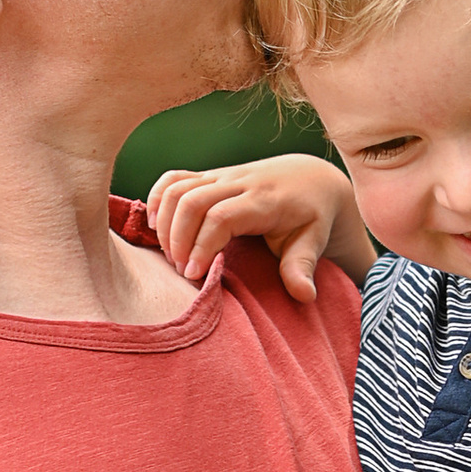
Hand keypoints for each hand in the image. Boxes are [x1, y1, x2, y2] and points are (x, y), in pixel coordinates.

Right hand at [145, 154, 370, 295]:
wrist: (313, 179)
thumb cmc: (312, 217)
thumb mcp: (314, 241)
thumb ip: (304, 266)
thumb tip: (305, 295)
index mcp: (264, 200)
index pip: (221, 217)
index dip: (201, 245)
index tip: (194, 275)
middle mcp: (239, 182)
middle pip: (192, 201)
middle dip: (178, 238)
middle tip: (181, 271)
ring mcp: (222, 175)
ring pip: (178, 188)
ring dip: (165, 222)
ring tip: (171, 255)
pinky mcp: (210, 175)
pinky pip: (174, 178)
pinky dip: (158, 198)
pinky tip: (156, 226)